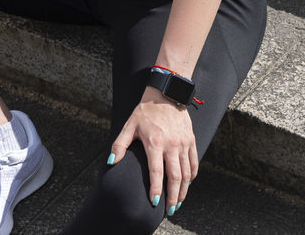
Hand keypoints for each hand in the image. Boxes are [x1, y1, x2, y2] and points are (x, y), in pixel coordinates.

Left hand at [107, 86, 197, 214]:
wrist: (166, 94)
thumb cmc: (145, 111)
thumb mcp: (129, 125)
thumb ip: (119, 145)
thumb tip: (111, 161)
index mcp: (155, 143)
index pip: (157, 172)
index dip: (156, 189)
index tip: (155, 202)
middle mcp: (171, 144)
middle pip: (175, 177)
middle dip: (173, 196)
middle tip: (170, 210)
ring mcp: (183, 143)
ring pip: (187, 172)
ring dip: (183, 190)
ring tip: (178, 202)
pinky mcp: (190, 140)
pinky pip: (194, 162)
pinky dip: (192, 175)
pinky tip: (187, 184)